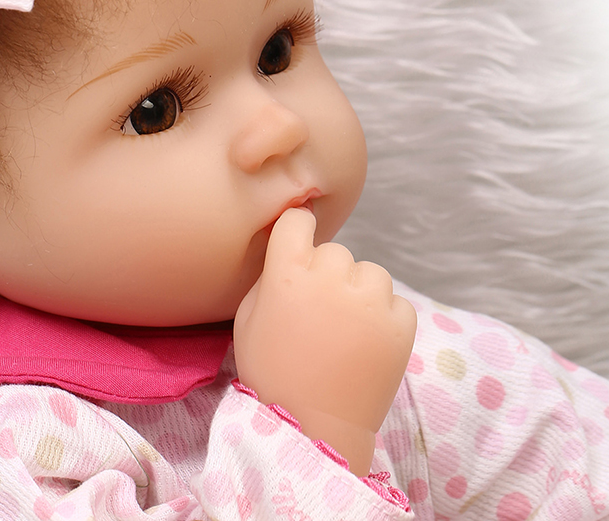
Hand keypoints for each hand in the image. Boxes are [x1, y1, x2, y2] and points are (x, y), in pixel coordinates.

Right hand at [233, 207, 416, 475]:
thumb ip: (270, 275)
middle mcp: (332, 278)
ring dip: (359, 291)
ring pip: (370, 273)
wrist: (310, 428)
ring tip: (346, 326)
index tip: (298, 245)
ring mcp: (370, 302)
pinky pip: (396, 302)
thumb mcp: (247, 315)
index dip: (297, 231)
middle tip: (318, 308)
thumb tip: (289, 251)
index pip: (298, 220)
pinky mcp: (400, 327)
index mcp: (288, 271)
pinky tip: (366, 340)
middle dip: (327, 272)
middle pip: (335, 251)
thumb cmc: (269, 370)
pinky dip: (384, 316)